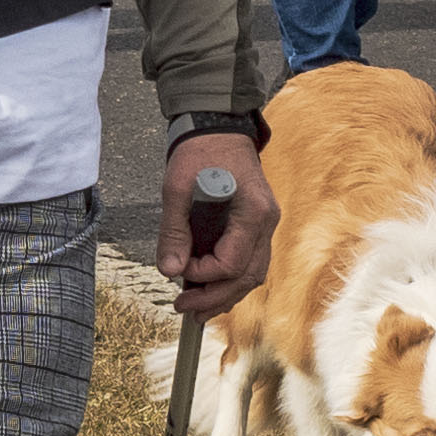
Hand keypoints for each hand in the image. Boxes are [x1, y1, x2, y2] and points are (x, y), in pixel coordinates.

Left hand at [157, 139, 276, 319]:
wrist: (218, 126)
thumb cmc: (200, 151)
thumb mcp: (178, 188)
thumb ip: (174, 231)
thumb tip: (169, 270)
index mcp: (253, 212)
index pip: (232, 263)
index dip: (202, 275)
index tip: (177, 270)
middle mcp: (266, 222)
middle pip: (248, 277)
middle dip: (216, 298)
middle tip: (184, 309)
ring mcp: (265, 225)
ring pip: (253, 274)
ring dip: (226, 294)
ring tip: (197, 309)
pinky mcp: (256, 225)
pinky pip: (250, 262)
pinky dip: (231, 279)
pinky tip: (210, 289)